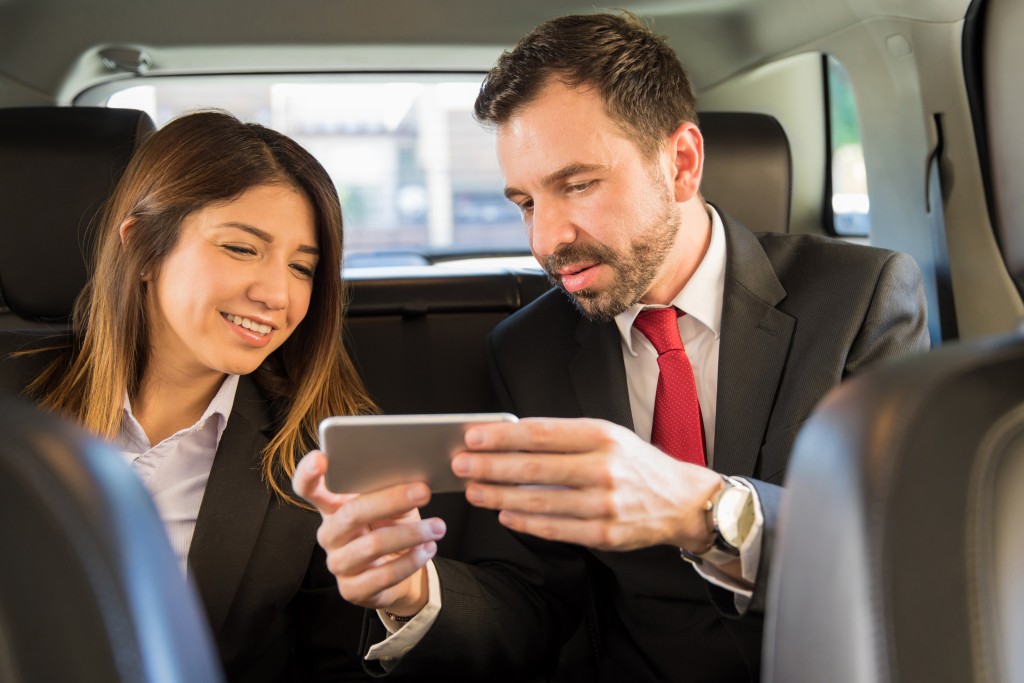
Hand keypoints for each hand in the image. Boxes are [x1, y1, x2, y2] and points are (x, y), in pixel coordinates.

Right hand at [292, 450, 445, 614]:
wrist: (400, 570)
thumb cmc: (391, 526)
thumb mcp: (392, 504)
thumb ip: (390, 489)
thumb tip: (412, 477)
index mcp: (332, 506)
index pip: (308, 487)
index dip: (308, 473)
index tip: (321, 458)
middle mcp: (329, 534)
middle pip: (351, 513)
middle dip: (390, 500)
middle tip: (424, 491)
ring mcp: (338, 563)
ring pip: (372, 545)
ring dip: (410, 534)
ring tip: (437, 527)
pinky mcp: (352, 589)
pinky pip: (383, 575)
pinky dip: (411, 560)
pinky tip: (427, 549)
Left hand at [451, 418, 723, 552]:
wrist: (681, 500)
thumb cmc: (635, 463)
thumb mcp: (607, 436)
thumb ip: (564, 437)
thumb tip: (510, 438)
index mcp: (602, 435)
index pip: (541, 433)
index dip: (502, 436)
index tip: (472, 436)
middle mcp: (604, 468)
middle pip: (534, 468)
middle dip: (490, 466)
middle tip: (460, 464)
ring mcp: (606, 504)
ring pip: (540, 502)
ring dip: (499, 496)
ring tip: (474, 490)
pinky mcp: (607, 535)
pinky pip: (556, 529)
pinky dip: (525, 522)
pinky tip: (504, 514)